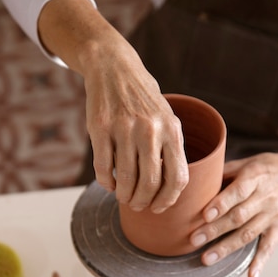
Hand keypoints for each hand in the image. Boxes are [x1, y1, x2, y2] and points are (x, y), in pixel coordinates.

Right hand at [38, 0, 188, 212]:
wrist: (114, 68)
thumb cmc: (144, 102)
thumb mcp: (167, 119)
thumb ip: (170, 150)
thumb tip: (169, 190)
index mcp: (172, 130)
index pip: (178, 178)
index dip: (168, 200)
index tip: (159, 208)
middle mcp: (150, 130)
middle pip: (149, 183)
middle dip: (143, 202)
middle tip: (137, 205)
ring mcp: (124, 128)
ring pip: (125, 179)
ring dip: (124, 196)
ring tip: (124, 197)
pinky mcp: (100, 128)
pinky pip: (103, 167)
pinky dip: (106, 183)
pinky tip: (109, 184)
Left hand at [189, 150, 277, 276]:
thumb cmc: (266, 168)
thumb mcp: (246, 162)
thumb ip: (224, 172)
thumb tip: (196, 183)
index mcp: (255, 177)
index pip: (237, 192)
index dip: (221, 204)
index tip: (205, 215)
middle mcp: (265, 198)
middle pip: (238, 216)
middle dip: (215, 230)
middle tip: (194, 240)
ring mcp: (272, 215)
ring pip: (248, 234)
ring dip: (227, 248)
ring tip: (207, 259)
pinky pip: (269, 247)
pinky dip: (260, 263)